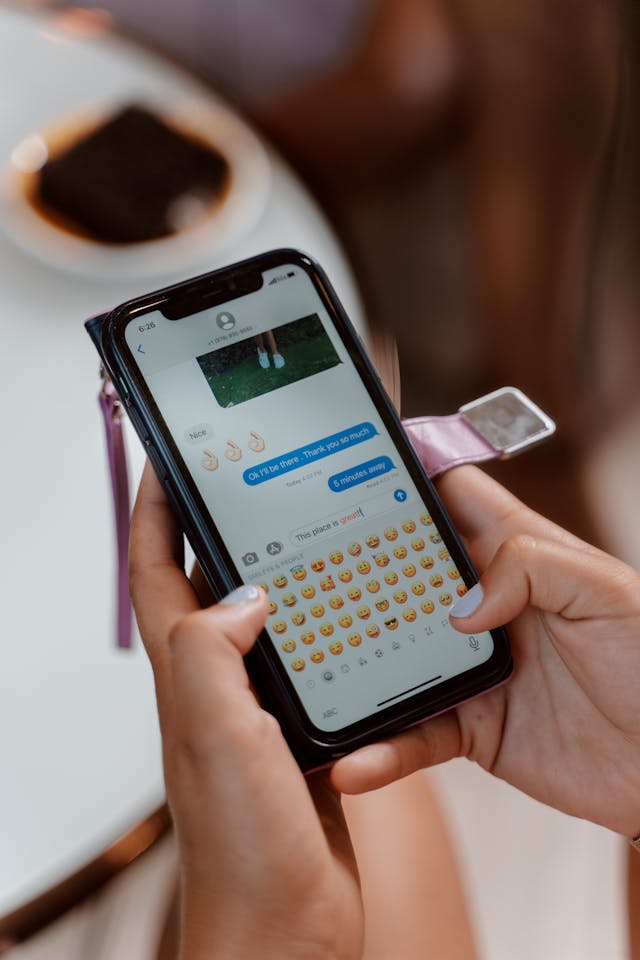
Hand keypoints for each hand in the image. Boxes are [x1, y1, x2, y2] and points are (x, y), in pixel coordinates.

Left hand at [130, 463, 363, 959]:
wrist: (288, 924)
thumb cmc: (243, 847)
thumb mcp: (216, 733)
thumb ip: (213, 650)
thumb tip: (243, 593)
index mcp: (188, 673)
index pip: (153, 571)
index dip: (153, 511)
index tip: (170, 461)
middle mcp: (217, 684)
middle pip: (208, 582)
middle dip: (220, 526)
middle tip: (252, 481)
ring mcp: (259, 707)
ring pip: (264, 618)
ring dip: (281, 572)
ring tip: (310, 530)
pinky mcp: (302, 731)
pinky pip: (309, 660)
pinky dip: (327, 627)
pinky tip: (357, 617)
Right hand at [332, 465, 639, 837]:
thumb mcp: (608, 591)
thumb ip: (532, 567)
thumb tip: (460, 606)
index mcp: (517, 556)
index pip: (451, 497)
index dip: (407, 476)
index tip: (353, 466)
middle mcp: (486, 606)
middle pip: (403, 573)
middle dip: (355, 568)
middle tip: (303, 572)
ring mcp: (470, 666)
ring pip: (393, 654)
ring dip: (353, 663)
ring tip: (309, 671)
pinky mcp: (469, 727)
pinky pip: (414, 734)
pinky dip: (382, 749)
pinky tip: (356, 758)